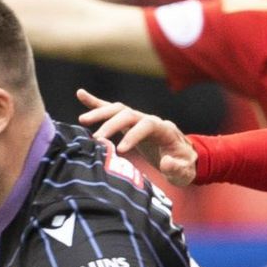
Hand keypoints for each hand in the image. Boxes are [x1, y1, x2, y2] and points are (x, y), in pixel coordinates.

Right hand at [77, 88, 196, 186]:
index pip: (147, 125)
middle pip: (129, 114)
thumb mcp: (186, 171)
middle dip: (112, 125)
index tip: (120, 149)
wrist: (183, 158)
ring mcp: (139, 119)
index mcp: (164, 129)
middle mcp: (150, 120)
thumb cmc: (184, 166)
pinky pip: (111, 110)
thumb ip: (178, 168)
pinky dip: (96, 103)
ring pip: (118, 110)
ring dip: (100, 113)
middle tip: (97, 140)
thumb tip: (166, 161)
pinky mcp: (129, 123)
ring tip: (82, 121)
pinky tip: (81, 94)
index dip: (133, 134)